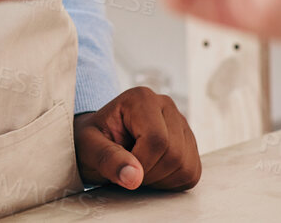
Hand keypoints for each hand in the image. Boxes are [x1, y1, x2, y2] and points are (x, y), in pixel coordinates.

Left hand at [73, 87, 199, 191]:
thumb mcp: (88, 147)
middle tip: (127, 171)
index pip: (157, 140)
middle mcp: (166, 105)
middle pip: (174, 154)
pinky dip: (172, 183)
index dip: (141, 165)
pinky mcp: (189, 143)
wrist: (98, 143)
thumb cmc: (90, 142)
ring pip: (186, 165)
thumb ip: (108, 158)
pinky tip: (152, 173)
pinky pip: (192, 173)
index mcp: (142, 99)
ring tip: (138, 170)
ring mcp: (181, 124)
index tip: (121, 170)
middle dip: (149, 174)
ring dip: (160, 180)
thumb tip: (134, 177)